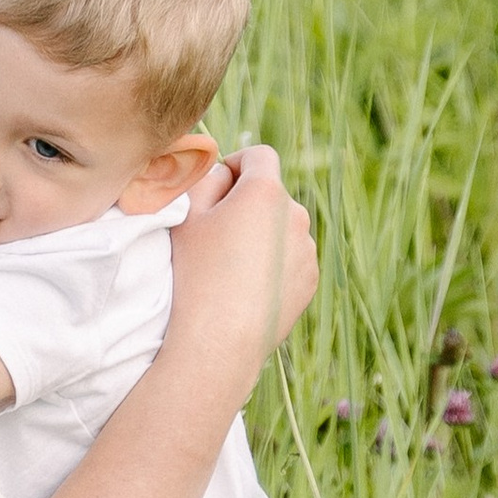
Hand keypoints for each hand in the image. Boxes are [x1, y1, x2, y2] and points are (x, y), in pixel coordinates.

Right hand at [164, 143, 315, 380]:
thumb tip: (224, 172)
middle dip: (248, 203)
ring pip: (282, 227)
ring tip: (231, 266)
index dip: (236, 165)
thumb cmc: (196, 274)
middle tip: (217, 234)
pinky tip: (248, 286)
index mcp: (266, 192)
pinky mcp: (310, 278)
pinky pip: (291, 257)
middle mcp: (296, 215)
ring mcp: (307, 249)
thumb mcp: (187, 215)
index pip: (259, 155)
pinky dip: (274, 262)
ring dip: (263, 234)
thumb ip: (206, 178)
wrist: (218, 341)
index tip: (218, 189)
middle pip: (271, 194)